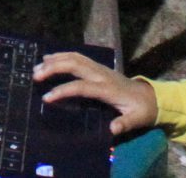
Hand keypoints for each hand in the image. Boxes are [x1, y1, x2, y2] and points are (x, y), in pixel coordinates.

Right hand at [32, 52, 156, 135]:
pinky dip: (62, 56)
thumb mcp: (136, 119)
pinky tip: (50, 59)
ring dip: (55, 59)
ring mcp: (99, 68)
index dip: (63, 90)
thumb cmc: (141, 110)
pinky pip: (77, 57)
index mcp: (107, 88)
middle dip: (54, 67)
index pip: (80, 86)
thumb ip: (125, 124)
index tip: (47, 97)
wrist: (150, 97)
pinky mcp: (98, 67)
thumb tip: (112, 129)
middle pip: (74, 64)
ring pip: (74, 57)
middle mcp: (101, 74)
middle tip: (35, 75)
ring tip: (37, 65)